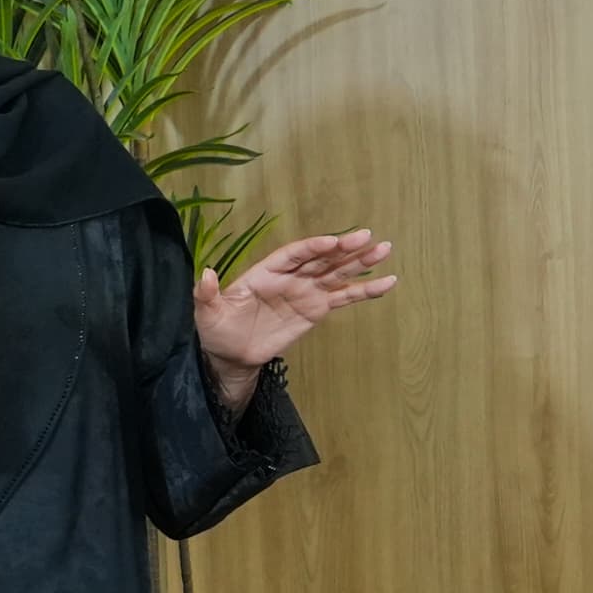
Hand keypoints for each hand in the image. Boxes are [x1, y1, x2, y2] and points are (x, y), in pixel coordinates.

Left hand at [193, 230, 396, 414]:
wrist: (232, 355)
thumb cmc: (217, 330)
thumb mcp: (207, 313)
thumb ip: (207, 293)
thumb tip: (205, 273)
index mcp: (266, 272)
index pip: (293, 255)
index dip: (312, 248)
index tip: (332, 243)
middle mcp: (290, 277)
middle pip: (321, 258)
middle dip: (344, 248)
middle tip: (368, 237)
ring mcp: (307, 292)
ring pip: (338, 273)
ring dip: (361, 262)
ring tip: (385, 250)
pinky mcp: (318, 309)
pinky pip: (345, 297)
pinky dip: (366, 290)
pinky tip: (387, 282)